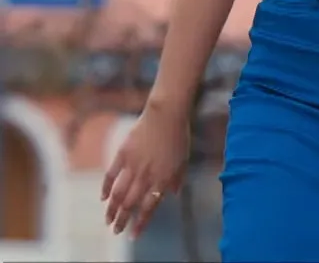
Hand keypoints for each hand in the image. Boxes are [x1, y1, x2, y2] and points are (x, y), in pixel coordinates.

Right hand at [101, 106, 189, 235]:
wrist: (166, 115)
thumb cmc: (178, 137)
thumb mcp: (183, 161)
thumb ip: (177, 179)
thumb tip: (174, 194)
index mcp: (162, 179)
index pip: (149, 207)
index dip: (140, 223)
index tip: (133, 235)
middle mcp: (146, 175)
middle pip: (130, 204)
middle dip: (122, 220)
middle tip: (115, 231)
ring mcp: (132, 165)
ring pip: (118, 193)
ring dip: (111, 209)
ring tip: (107, 221)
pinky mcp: (122, 154)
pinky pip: (111, 174)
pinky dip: (105, 187)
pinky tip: (102, 198)